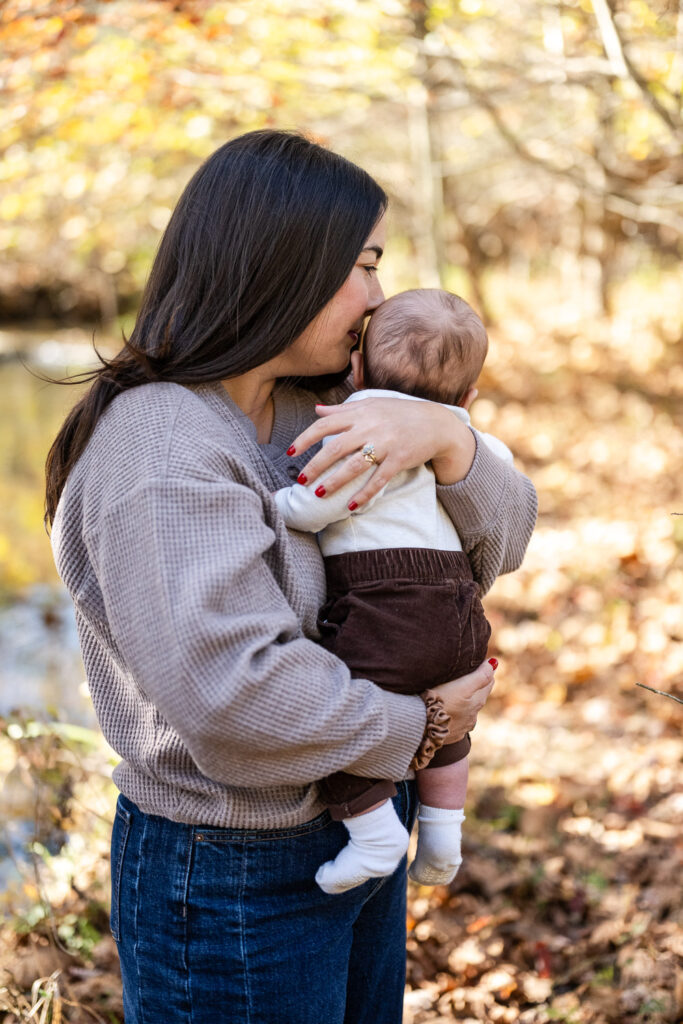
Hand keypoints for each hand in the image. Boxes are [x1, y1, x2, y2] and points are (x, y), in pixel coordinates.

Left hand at [287, 397, 475, 507]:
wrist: (435, 422)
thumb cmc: (400, 413)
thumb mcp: (371, 404)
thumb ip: (342, 409)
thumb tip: (316, 409)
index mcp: (360, 413)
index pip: (325, 424)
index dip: (305, 438)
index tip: (290, 452)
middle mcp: (369, 427)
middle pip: (334, 447)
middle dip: (315, 465)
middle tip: (301, 480)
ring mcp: (385, 444)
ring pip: (354, 465)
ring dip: (334, 481)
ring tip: (318, 494)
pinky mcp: (399, 459)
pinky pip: (379, 479)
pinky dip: (364, 494)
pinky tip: (351, 506)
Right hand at [431, 659, 495, 741]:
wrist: (420, 726)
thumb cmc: (440, 702)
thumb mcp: (461, 686)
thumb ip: (480, 676)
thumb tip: (494, 664)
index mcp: (477, 702)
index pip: (488, 682)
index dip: (484, 671)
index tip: (478, 663)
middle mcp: (473, 717)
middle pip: (478, 697)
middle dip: (474, 687)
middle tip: (466, 676)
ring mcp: (462, 728)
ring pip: (467, 711)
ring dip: (463, 704)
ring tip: (453, 696)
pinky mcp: (451, 736)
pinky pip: (455, 723)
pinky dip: (453, 716)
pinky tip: (446, 713)